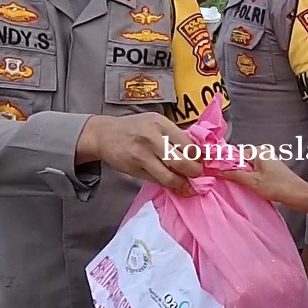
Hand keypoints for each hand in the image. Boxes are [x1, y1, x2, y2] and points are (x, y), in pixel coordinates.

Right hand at [78, 114, 201, 194]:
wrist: (105, 134)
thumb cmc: (135, 127)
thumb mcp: (156, 122)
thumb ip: (174, 134)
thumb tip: (198, 151)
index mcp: (161, 124)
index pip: (188, 144)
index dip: (199, 156)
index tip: (203, 161)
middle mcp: (152, 138)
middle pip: (181, 161)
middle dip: (194, 172)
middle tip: (198, 175)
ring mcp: (142, 155)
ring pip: (169, 176)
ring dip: (183, 184)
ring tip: (188, 185)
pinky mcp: (135, 169)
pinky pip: (157, 181)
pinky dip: (169, 186)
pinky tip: (175, 186)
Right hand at [219, 150, 307, 205]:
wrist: (299, 195)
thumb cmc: (278, 186)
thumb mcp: (253, 182)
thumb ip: (235, 175)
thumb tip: (218, 170)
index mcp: (258, 151)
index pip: (235, 154)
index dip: (224, 163)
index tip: (213, 171)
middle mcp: (262, 153)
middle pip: (240, 161)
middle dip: (232, 171)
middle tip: (222, 181)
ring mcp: (266, 162)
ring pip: (246, 168)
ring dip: (240, 177)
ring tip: (233, 185)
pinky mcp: (269, 172)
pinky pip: (253, 173)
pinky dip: (248, 179)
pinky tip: (244, 187)